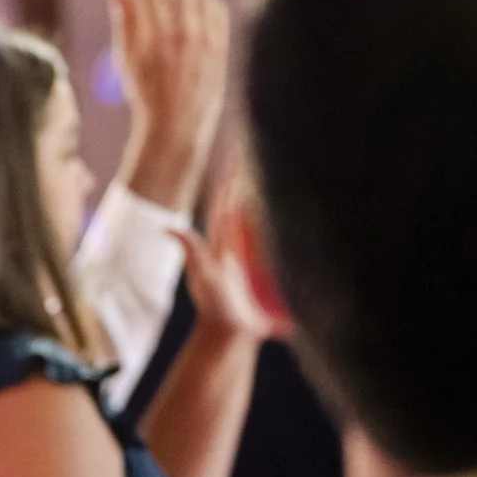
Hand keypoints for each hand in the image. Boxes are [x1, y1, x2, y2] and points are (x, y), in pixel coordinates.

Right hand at [107, 0, 230, 211]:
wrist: (176, 128)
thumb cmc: (144, 94)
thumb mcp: (125, 60)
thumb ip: (123, 21)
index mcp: (146, 36)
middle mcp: (175, 34)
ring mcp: (201, 39)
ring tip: (180, 9)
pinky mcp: (220, 45)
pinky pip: (217, 5)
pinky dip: (206, 4)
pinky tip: (198, 19)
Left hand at [174, 136, 275, 345]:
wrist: (232, 334)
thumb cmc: (217, 307)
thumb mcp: (204, 277)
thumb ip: (192, 252)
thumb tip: (169, 226)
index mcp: (226, 237)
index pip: (232, 197)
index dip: (236, 172)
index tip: (242, 145)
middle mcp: (242, 239)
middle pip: (253, 199)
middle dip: (261, 172)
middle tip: (272, 141)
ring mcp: (258, 251)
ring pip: (268, 214)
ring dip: (278, 190)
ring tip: (292, 163)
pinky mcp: (272, 265)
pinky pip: (284, 237)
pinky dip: (292, 219)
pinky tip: (307, 205)